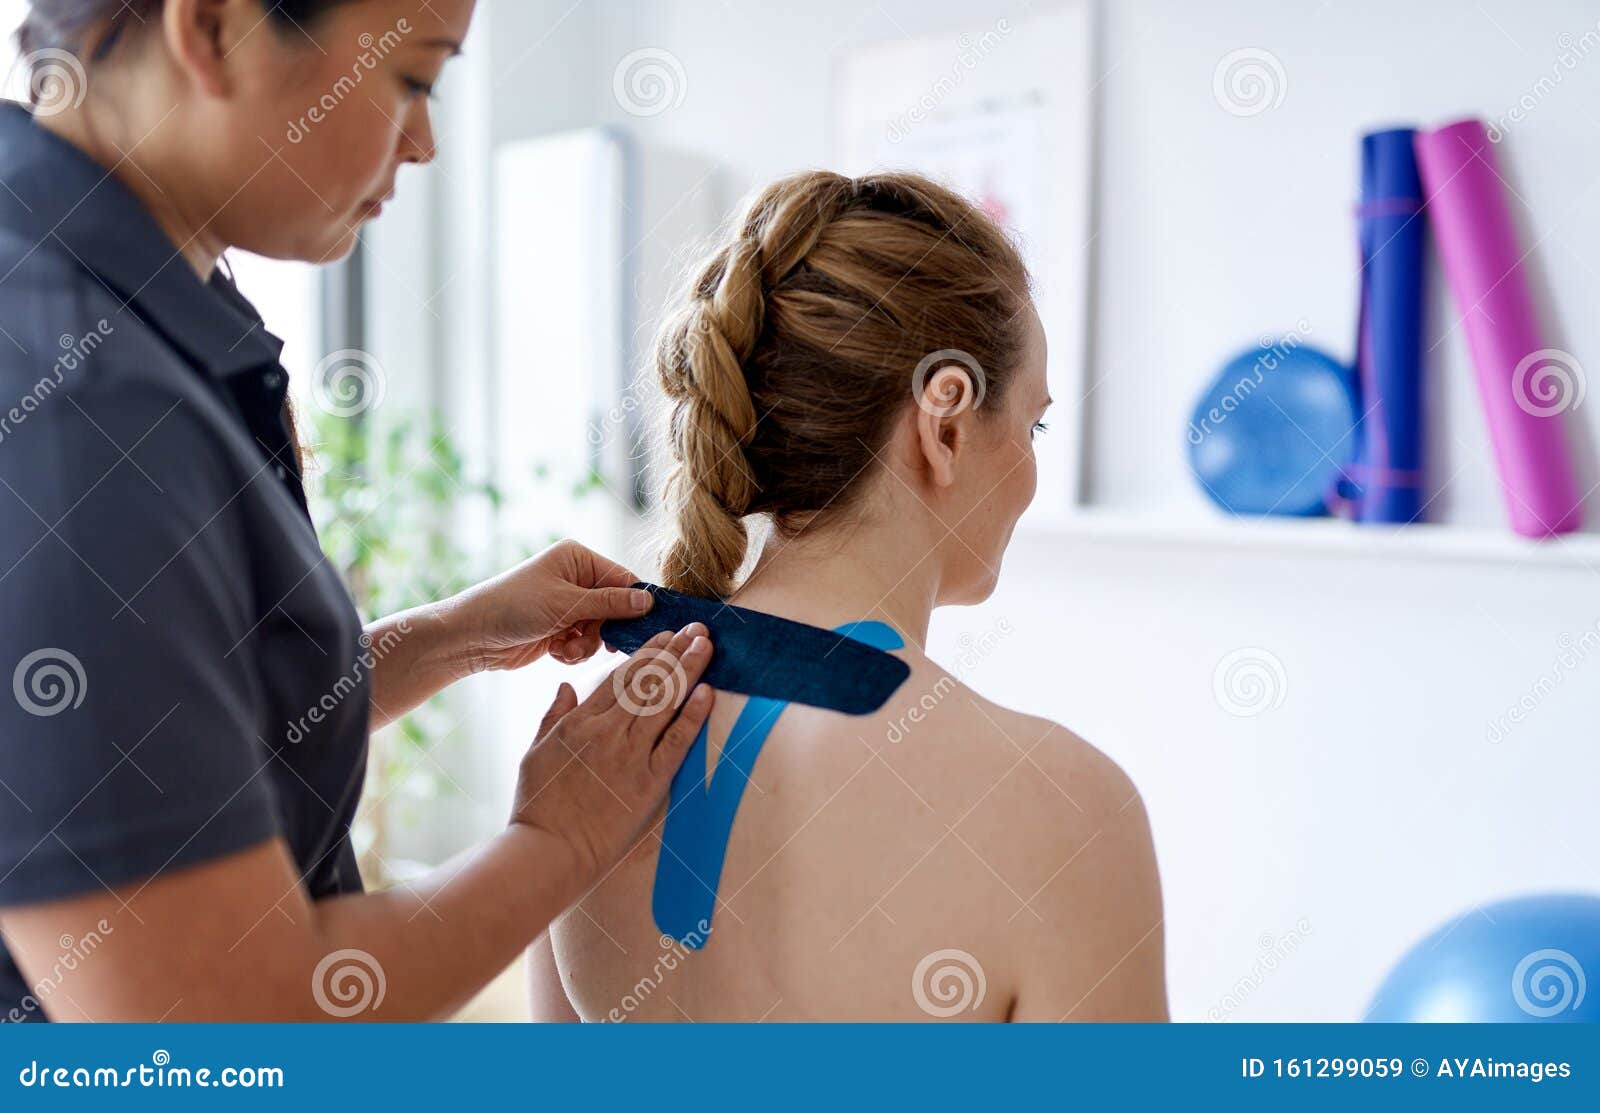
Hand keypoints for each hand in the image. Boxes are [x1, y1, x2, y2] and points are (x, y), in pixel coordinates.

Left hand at [452, 539, 653, 674]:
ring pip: (601, 630)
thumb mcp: (566, 603)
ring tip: (566, 649)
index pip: (623, 579)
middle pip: (615, 608)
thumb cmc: (514, 607)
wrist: (472, 637)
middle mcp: (575, 578)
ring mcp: (567, 605)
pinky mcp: (559, 629)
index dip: (636, 603)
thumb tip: (648, 601)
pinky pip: (584, 643)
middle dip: (605, 629)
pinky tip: (556, 652)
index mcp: (578, 559)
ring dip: (587, 645)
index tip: (647, 626)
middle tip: (604, 644)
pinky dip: (574, 651)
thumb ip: (610, 603)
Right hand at [511, 624, 714, 883]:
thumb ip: (553, 716)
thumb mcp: (534, 753)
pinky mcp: (649, 783)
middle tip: (697, 628)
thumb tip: (567, 687)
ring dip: (688, 670)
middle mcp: (606, 732)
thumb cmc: (538, 807)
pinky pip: (676, 742)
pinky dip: (693, 715)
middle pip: (647, 681)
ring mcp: (629, 756)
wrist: (549, 852)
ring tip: (706, 645)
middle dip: (674, 650)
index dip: (647, 652)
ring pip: (663, 702)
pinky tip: (708, 691)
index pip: (619, 677)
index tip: (666, 634)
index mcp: (578, 722)